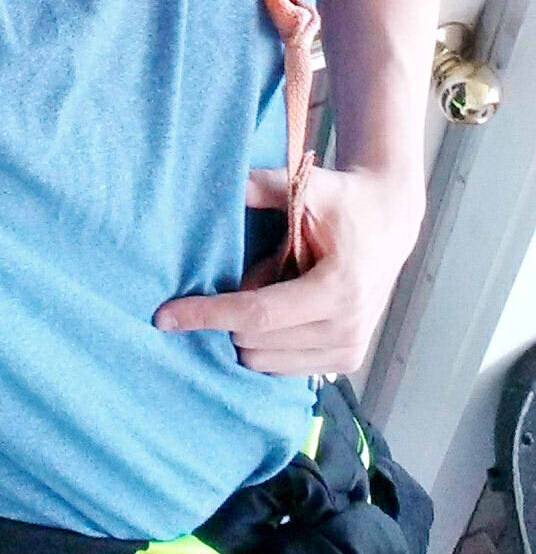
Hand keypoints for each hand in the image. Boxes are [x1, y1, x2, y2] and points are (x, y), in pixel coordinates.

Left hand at [153, 165, 426, 375]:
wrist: (389, 222)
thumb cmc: (345, 202)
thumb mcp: (310, 185)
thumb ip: (265, 187)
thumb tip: (224, 186)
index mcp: (337, 289)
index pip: (257, 315)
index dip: (207, 315)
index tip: (164, 316)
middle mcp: (346, 329)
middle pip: (254, 344)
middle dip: (229, 317)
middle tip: (246, 274)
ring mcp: (348, 351)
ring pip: (264, 362)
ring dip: (247, 333)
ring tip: (269, 290)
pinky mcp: (347, 361)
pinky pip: (283, 368)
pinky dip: (266, 345)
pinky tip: (276, 313)